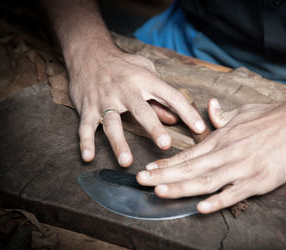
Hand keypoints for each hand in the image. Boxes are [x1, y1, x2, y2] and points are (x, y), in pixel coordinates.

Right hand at [68, 46, 205, 166]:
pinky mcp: (88, 107)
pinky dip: (85, 142)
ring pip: (112, 123)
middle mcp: (126, 90)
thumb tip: (174, 120)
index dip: (187, 112)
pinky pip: (86, 126)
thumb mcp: (147, 73)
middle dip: (153, 128)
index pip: (171, 96)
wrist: (89, 52)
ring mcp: (105, 99)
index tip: (200, 128)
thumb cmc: (124, 66)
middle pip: (142, 110)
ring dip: (119, 142)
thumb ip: (160, 98)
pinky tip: (88, 156)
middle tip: (165, 145)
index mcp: (145, 80)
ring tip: (126, 161)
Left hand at [137, 95, 285, 213]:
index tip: (148, 169)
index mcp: (222, 137)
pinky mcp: (260, 179)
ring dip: (181, 187)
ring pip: (206, 180)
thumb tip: (210, 108)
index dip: (166, 163)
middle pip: (190, 167)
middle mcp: (227, 152)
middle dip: (163, 175)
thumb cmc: (274, 116)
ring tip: (159, 192)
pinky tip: (201, 207)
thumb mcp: (244, 112)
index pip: (188, 153)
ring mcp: (243, 166)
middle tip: (140, 181)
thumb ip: (223, 116)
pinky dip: (217, 201)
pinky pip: (235, 193)